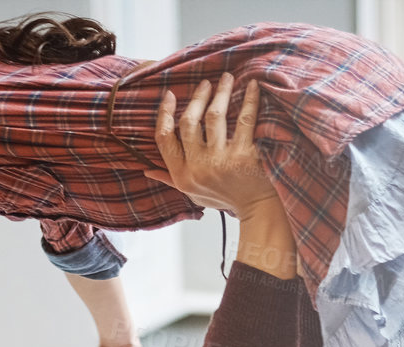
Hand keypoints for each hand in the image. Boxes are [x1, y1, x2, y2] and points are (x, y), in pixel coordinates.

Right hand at [145, 74, 274, 217]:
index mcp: (182, 176)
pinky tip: (253, 86)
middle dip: (196, 98)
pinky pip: (244, 120)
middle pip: (189, 122)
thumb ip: (171, 179)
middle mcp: (198, 169)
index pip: (164, 139)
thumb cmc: (224, 198)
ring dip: (220, 93)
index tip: (170, 96)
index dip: (165, 114)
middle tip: (205, 83)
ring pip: (214, 116)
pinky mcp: (243, 156)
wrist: (256, 210)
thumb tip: (147, 171)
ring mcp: (220, 161)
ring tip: (226, 79)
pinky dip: (250, 100)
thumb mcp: (193, 194)